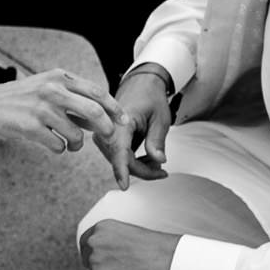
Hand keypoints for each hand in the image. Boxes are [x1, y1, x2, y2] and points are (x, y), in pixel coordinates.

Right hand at [0, 67, 120, 152]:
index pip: (97, 92)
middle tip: (108, 137)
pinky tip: (51, 144)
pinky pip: (59, 146)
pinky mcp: (31, 128)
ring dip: (77, 144)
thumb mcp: (46, 87)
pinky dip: (60, 149)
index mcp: (59, 77)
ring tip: (70, 144)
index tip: (124, 120)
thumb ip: (73, 98)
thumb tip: (102, 116)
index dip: (115, 108)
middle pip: (95, 111)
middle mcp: (53, 90)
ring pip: (77, 135)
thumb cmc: (19, 98)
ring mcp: (42, 109)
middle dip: (106, 128)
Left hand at [77, 218, 179, 269]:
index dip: (93, 254)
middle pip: (87, 261)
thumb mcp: (126, 234)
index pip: (85, 243)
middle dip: (101, 268)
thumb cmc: (154, 248)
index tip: (103, 262)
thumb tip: (102, 257)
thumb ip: (109, 242)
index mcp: (101, 228)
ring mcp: (95, 261)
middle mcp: (94, 242)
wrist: (166, 258)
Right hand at [99, 63, 173, 188]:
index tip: (124, 185)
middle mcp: (108, 129)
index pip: (120, 150)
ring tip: (157, 160)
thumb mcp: (160, 118)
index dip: (122, 170)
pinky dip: (134, 162)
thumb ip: (157, 140)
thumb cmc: (150, 97)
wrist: (140, 84)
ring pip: (120, 162)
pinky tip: (148, 158)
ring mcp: (105, 135)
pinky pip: (119, 157)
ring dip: (139, 167)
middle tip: (163, 170)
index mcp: (121, 121)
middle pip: (122, 161)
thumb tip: (159, 161)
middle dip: (143, 170)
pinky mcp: (108, 139)